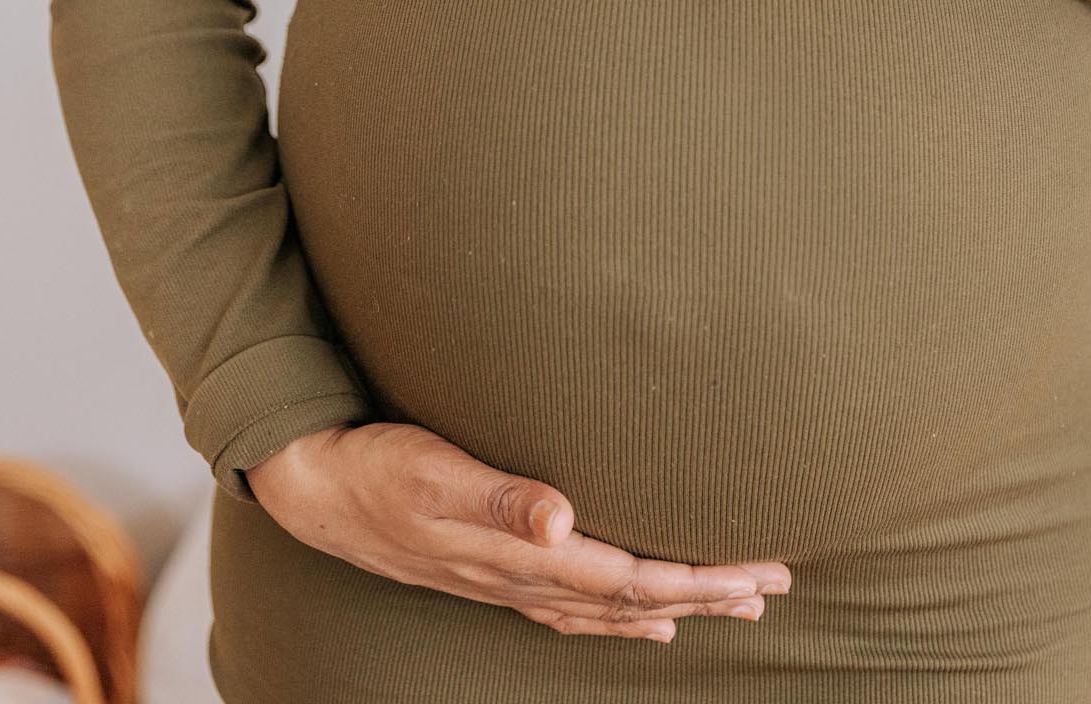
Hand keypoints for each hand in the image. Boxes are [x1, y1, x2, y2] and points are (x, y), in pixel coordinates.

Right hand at [245, 422, 790, 642]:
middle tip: (774, 586)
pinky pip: (574, 610)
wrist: (316, 487)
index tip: (756, 572)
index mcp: (523, 555)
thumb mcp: (433, 469)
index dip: (698, 578)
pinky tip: (646, 622)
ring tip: (735, 605)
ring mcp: (509, 582)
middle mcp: (524, 578)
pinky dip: (619, 618)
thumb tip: (561, 520)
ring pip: (611, 607)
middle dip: (709, 592)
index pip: (632, 578)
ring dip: (677, 606)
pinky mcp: (494, 572)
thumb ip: (499, 496)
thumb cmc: (378, 468)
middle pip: (636, 598)